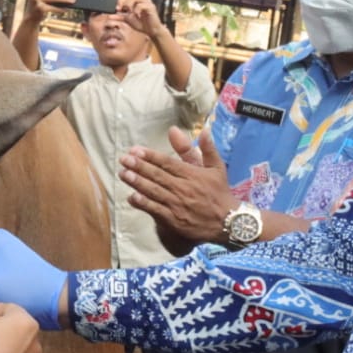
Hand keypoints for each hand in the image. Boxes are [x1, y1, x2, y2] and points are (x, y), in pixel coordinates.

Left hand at [116, 0, 164, 36]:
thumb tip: (109, 16)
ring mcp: (147, 2)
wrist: (151, 31)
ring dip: (128, 4)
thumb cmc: (141, 23)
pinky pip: (141, 5)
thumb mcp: (127, 20)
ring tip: (127, 11)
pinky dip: (136, 10)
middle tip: (118, 8)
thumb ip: (119, 16)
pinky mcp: (151, 7)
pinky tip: (135, 14)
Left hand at [122, 126, 236, 249]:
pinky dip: (144, 204)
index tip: (135, 150)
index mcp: (192, 174)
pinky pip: (156, 211)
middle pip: (158, 175)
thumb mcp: (216, 167)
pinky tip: (132, 198)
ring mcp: (178, 205)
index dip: (150, 156)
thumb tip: (203, 130)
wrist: (228, 222)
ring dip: (138, 183)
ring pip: (154, 192)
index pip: (167, 162)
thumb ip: (207, 149)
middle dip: (139, 166)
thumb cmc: (220, 192)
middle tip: (124, 159)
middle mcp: (183, 188)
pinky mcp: (175, 220)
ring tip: (123, 174)